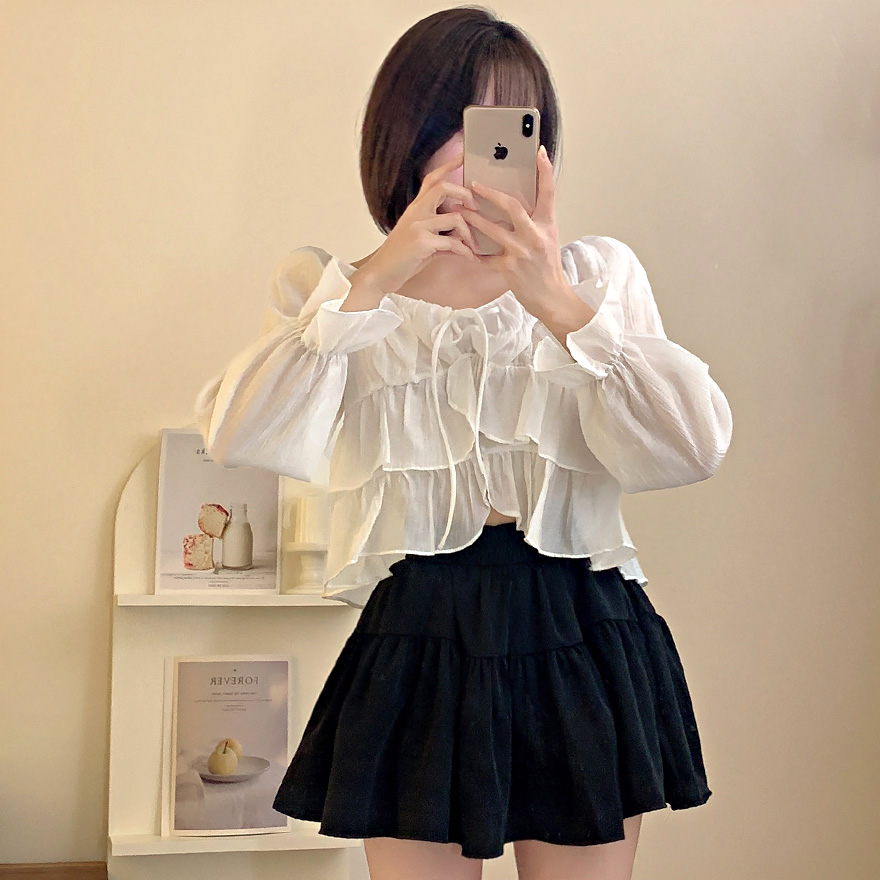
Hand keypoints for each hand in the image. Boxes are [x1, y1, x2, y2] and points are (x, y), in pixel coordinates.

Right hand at [353, 152, 479, 295]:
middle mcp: (416, 212)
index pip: (432, 179)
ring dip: (469, 234)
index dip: (449, 165)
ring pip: (456, 218)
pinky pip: (453, 242)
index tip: (464, 156)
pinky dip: (465, 251)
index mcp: (416, 208)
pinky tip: (470, 258)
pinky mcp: (422, 242)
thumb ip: (440, 231)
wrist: (381, 274)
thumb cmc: (402, 259)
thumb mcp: (421, 239)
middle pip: (445, 187)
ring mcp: (418, 225)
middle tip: (476, 210)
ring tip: (473, 247)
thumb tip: (462, 234)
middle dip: (466, 196)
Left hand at [458, 145, 572, 318]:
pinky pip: (485, 257)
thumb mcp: (548, 239)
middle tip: (473, 185)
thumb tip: (517, 204)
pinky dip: (472, 251)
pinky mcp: (509, 268)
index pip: (548, 192)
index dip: (545, 171)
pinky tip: (461, 245)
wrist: (550, 297)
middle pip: (512, 206)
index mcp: (546, 225)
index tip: (538, 151)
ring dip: (473, 219)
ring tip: (459, 210)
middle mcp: (535, 235)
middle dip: (491, 194)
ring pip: (492, 229)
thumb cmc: (547, 268)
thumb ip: (534, 221)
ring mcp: (521, 251)